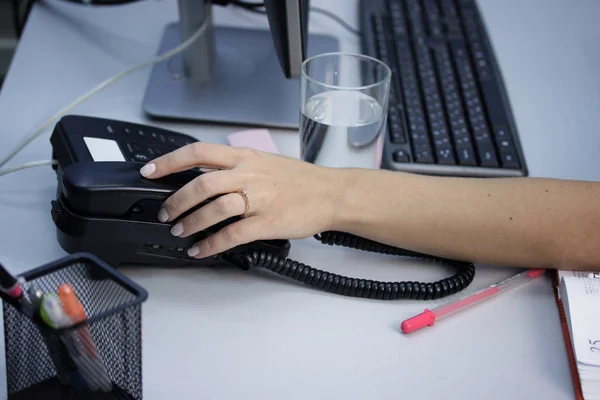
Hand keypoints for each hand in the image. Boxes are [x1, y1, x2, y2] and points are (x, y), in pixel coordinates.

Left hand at [139, 143, 342, 258]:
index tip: (149, 171)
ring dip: (190, 221)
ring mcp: (259, 198)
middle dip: (176, 199)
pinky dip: (211, 243)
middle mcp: (249, 174)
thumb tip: (205, 175)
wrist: (331, 193)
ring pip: (214, 208)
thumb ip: (236, 166)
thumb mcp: (265, 161)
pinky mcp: (267, 222)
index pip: (198, 152)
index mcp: (245, 157)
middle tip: (165, 211)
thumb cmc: (300, 180)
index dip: (169, 161)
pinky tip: (201, 249)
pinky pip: (232, 234)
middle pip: (201, 182)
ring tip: (180, 231)